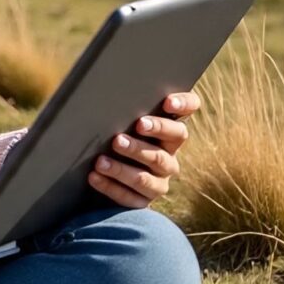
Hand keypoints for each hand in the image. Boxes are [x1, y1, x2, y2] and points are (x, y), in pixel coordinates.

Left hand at [88, 91, 199, 207]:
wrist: (96, 169)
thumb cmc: (106, 130)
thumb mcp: (115, 116)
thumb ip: (118, 104)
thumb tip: (98, 83)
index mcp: (166, 128)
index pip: (189, 108)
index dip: (184, 104)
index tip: (167, 102)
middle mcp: (169, 154)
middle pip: (167, 147)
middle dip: (144, 141)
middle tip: (119, 137)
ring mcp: (159, 179)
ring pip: (147, 177)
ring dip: (122, 169)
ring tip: (100, 161)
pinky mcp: (143, 200)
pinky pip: (131, 198)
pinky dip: (111, 187)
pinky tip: (94, 177)